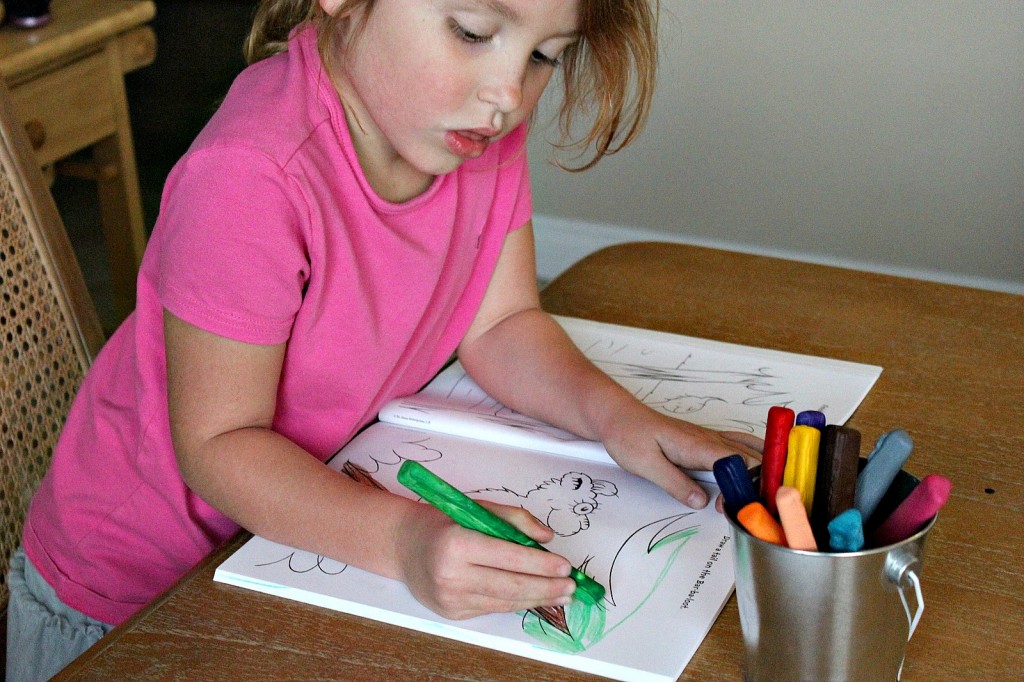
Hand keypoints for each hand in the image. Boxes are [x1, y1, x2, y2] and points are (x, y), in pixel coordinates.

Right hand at [394, 501, 576, 619]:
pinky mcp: (453, 613)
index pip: (508, 558)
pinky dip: (516, 603)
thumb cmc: (444, 522)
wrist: (405, 547)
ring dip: (537, 599)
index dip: (540, 565)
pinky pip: (493, 608)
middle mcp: (451, 575)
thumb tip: (546, 538)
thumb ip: (514, 519)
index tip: (565, 566)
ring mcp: (451, 598)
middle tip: (571, 586)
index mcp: (457, 543)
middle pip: (510, 586)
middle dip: (546, 587)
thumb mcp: (476, 509)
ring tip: (562, 595)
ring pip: (504, 602)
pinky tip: (535, 597)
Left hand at [601, 403, 762, 508]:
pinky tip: (763, 464)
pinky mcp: (705, 440)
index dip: (743, 486)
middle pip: (750, 458)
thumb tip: (701, 501)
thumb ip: (674, 483)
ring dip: (762, 469)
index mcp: (696, 444)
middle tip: (756, 509)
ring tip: (767, 493)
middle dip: (759, 484)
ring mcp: (709, 438)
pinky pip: (739, 443)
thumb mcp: (645, 464)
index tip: (733, 506)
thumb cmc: (628, 435)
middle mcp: (708, 439)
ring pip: (748, 449)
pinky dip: (755, 454)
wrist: (618, 416)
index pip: (736, 463)